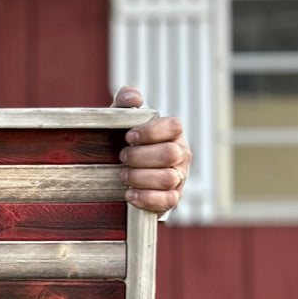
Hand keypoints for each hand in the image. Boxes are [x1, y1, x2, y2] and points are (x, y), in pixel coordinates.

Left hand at [111, 86, 191, 215]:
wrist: (116, 176)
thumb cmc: (123, 144)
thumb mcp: (120, 121)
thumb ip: (125, 103)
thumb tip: (132, 98)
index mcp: (172, 133)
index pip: (173, 126)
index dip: (151, 131)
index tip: (128, 136)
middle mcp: (181, 154)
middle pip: (170, 154)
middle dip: (141, 156)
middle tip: (122, 157)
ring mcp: (179, 177)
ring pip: (168, 178)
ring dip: (140, 177)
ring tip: (122, 175)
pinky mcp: (172, 198)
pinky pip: (167, 201)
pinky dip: (146, 198)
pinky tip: (129, 194)